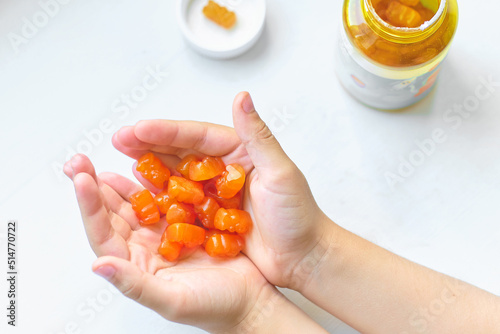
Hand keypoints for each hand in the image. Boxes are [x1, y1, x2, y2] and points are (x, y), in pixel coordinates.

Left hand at [64, 154, 273, 332]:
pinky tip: (147, 165)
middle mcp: (145, 246)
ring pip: (136, 201)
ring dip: (120, 181)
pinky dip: (155, 180)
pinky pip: (165, 196)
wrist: (250, 299)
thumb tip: (99, 266)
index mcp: (136, 265)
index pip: (103, 234)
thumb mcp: (173, 300)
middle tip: (79, 161)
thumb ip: (134, 284)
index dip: (90, 207)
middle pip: (113, 213)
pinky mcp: (185, 221)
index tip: (81, 179)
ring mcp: (164, 232)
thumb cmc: (213, 307)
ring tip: (106, 158)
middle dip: (94, 186)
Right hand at [112, 92, 331, 289]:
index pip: (197, 135)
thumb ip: (258, 135)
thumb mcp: (280, 173)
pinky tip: (139, 194)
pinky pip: (178, 203)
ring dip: (149, 167)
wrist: (303, 257)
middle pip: (180, 151)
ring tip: (121, 162)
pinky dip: (159, 197)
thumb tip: (243, 97)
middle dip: (148, 144)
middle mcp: (223, 168)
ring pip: (175, 174)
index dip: (166, 131)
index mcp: (239, 151)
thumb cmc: (298, 216)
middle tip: (118, 140)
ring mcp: (213, 193)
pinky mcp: (208, 217)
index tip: (138, 129)